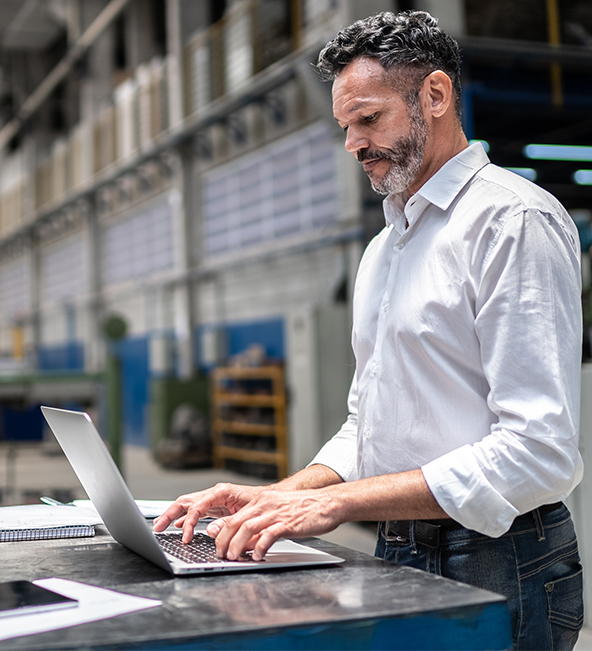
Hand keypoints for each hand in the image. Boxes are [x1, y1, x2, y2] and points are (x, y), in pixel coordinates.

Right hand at [153, 483, 263, 542]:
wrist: (272, 500)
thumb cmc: (263, 503)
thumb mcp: (247, 514)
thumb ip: (228, 522)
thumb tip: (210, 531)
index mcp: (221, 492)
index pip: (197, 506)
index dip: (188, 522)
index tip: (185, 537)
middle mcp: (215, 493)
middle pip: (185, 501)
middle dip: (169, 514)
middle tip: (157, 528)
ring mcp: (213, 499)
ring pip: (187, 505)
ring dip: (173, 515)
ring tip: (160, 526)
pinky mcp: (215, 507)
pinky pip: (195, 511)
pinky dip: (184, 518)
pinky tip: (177, 526)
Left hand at [207, 488, 340, 560]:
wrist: (328, 503)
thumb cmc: (305, 509)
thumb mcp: (278, 512)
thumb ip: (261, 525)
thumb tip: (245, 543)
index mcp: (262, 501)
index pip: (235, 516)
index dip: (222, 532)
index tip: (217, 545)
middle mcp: (266, 504)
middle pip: (236, 522)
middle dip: (224, 540)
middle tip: (222, 555)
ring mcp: (276, 512)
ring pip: (247, 528)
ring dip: (237, 545)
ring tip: (234, 558)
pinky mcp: (288, 522)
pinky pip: (269, 535)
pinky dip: (259, 546)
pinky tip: (257, 556)